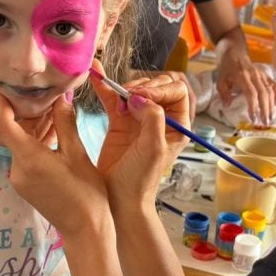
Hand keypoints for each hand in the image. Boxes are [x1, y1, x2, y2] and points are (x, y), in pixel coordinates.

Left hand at [0, 89, 111, 239]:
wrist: (86, 230)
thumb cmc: (87, 193)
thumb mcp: (77, 153)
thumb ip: (64, 123)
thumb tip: (60, 97)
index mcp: (29, 158)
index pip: (3, 124)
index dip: (0, 102)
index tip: (2, 85)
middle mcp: (17, 169)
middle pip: (12, 132)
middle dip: (24, 111)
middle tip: (38, 91)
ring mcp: (19, 178)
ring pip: (20, 144)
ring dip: (32, 126)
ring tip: (51, 106)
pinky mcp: (25, 185)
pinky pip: (25, 156)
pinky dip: (36, 141)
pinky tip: (53, 130)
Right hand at [93, 66, 191, 204]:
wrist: (119, 199)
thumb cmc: (141, 180)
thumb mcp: (153, 148)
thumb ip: (152, 118)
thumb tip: (140, 97)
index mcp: (177, 125)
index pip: (177, 91)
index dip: (160, 88)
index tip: (142, 97)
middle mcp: (161, 119)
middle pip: (157, 86)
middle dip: (143, 86)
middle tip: (127, 96)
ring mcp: (139, 119)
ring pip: (136, 89)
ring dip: (125, 86)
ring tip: (116, 95)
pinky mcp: (119, 122)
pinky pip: (114, 98)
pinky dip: (106, 87)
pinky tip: (97, 76)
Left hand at [216, 45, 275, 124]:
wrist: (235, 54)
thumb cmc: (227, 70)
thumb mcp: (220, 81)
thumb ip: (224, 94)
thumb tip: (228, 105)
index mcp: (243, 76)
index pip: (251, 93)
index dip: (253, 106)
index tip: (253, 118)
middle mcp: (255, 75)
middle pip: (264, 93)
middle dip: (265, 109)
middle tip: (265, 123)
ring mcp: (262, 75)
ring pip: (271, 91)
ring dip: (271, 106)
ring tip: (270, 118)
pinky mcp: (267, 75)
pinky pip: (275, 85)